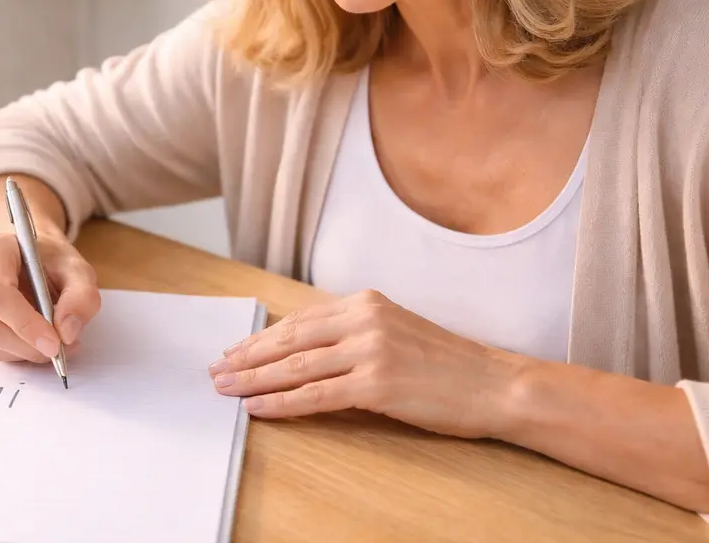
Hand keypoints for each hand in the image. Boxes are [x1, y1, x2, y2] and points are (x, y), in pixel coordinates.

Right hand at [0, 230, 100, 362]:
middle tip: (60, 348)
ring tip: (51, 339)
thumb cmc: (50, 261)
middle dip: (28, 345)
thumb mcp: (78, 270)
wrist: (29, 257)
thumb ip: (81, 297)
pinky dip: (14, 351)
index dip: (25, 324)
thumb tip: (66, 333)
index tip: (55, 344)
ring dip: (24, 351)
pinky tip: (31, 337)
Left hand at [209, 289, 523, 438]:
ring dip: (254, 379)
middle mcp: (364, 319)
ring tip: (226, 389)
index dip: (261, 338)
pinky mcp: (376, 383)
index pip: (299, 321)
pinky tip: (258, 407)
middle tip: (215, 369)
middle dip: (246, 356)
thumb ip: (352, 335)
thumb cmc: (445, 365)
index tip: (234, 350)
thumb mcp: (394, 332)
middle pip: (289, 340)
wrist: (493, 384)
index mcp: (365, 302)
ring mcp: (370, 349)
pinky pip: (316, 395)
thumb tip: (302, 353)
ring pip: (296, 367)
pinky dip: (282, 402)